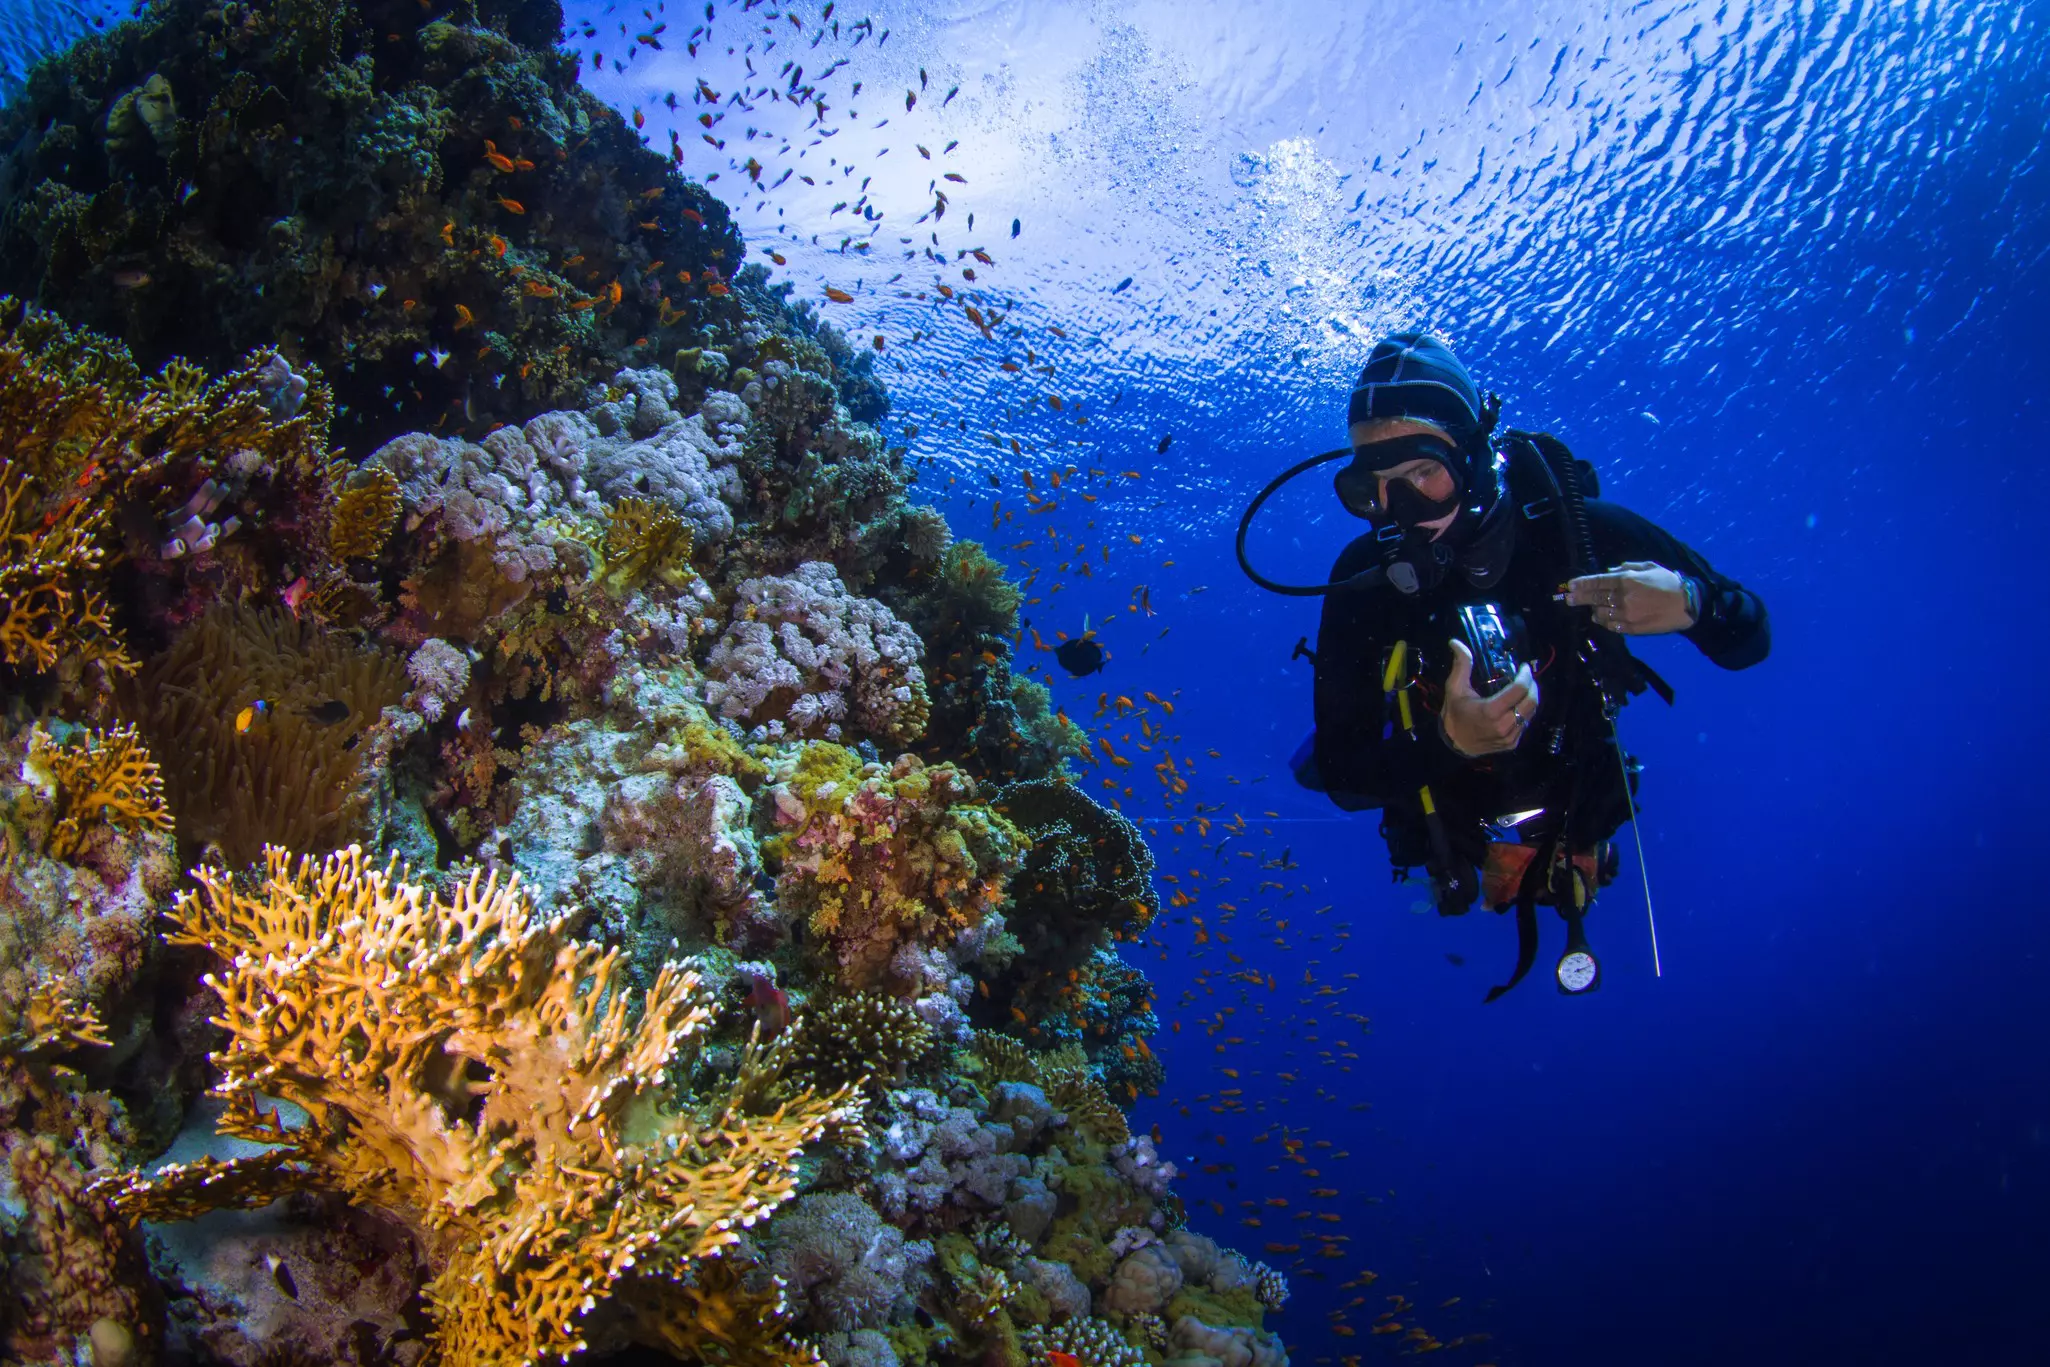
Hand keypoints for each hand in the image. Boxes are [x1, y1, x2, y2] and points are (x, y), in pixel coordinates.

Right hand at [1441, 639, 1539, 756]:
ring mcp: (1509, 736)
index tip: (1524, 667)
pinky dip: (1524, 712)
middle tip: (1527, 677)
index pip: (1519, 690)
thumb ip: (1461, 665)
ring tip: (1524, 689)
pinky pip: (1525, 724)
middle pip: (1531, 702)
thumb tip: (1456, 642)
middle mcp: (1504, 725)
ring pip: (1531, 713)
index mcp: (1491, 711)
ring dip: (1530, 699)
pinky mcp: (1512, 743)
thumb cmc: (1455, 713)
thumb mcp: (1455, 688)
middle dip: (1532, 686)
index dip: (1525, 676)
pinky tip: (1517, 705)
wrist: (1454, 743)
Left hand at [1561, 561, 1696, 634]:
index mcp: (1627, 581)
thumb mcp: (1649, 567)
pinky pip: (1612, 626)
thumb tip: (1609, 572)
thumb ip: (1627, 568)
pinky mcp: (1632, 629)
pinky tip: (1604, 618)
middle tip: (1568, 599)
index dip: (1582, 584)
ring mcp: (1626, 615)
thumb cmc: (1669, 582)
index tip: (1571, 585)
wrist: (1688, 604)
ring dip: (1594, 610)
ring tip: (1593, 609)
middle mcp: (1623, 598)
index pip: (1597, 582)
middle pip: (1595, 598)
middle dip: (1579, 598)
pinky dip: (1605, 622)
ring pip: (1600, 614)